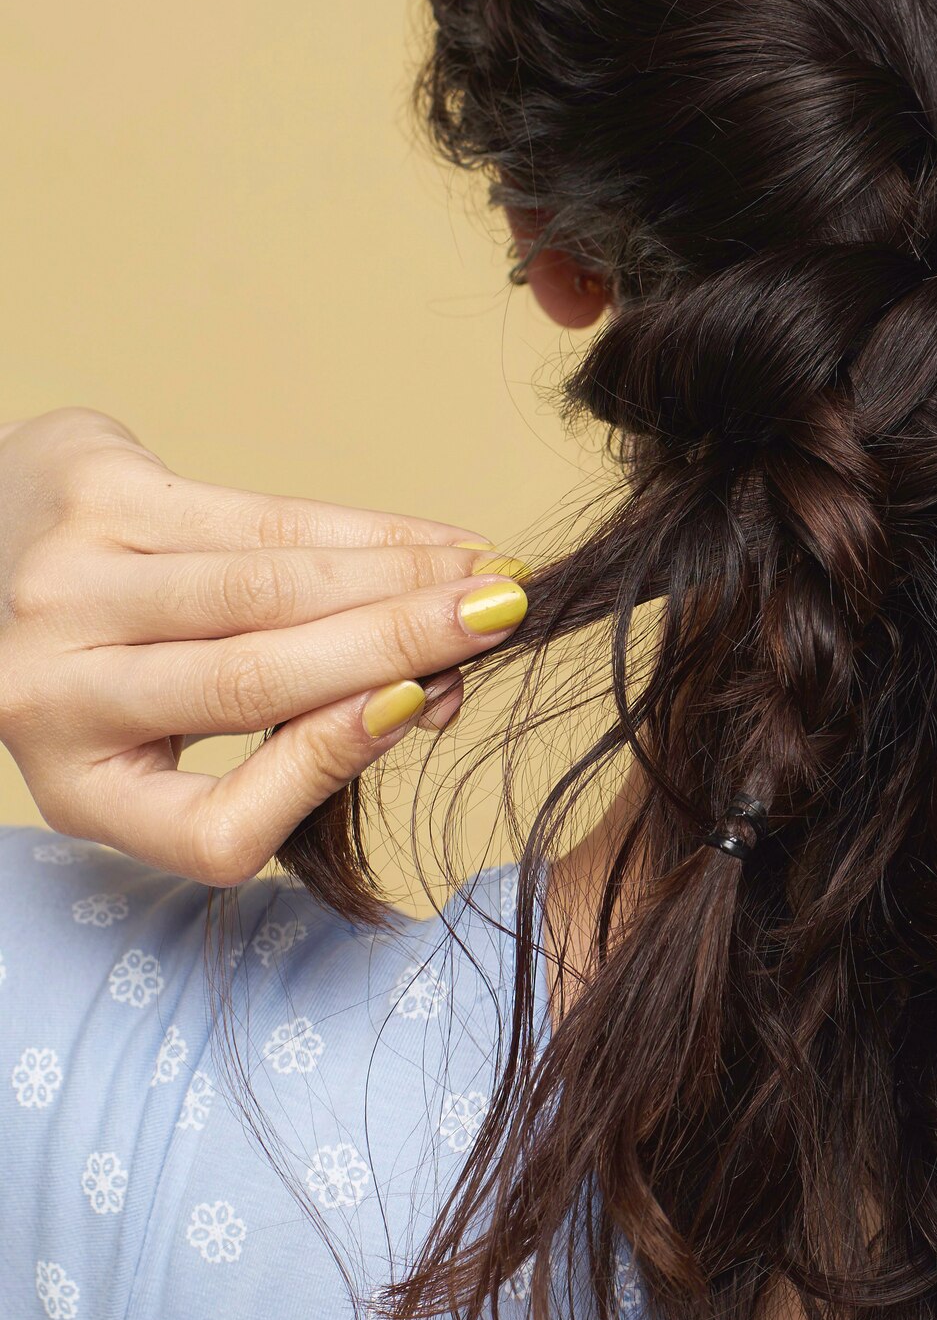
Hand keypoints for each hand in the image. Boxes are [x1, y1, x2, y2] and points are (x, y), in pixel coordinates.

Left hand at [0, 408, 528, 885]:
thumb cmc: (111, 652)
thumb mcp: (170, 732)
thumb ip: (292, 733)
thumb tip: (439, 690)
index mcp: (79, 789)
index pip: (221, 823)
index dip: (329, 766)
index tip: (422, 707)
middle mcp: (51, 698)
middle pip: (253, 681)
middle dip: (398, 646)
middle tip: (501, 624)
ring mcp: (64, 589)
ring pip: (265, 587)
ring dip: (396, 578)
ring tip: (484, 578)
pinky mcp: (94, 496)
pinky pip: (257, 517)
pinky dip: (360, 529)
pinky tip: (426, 537)